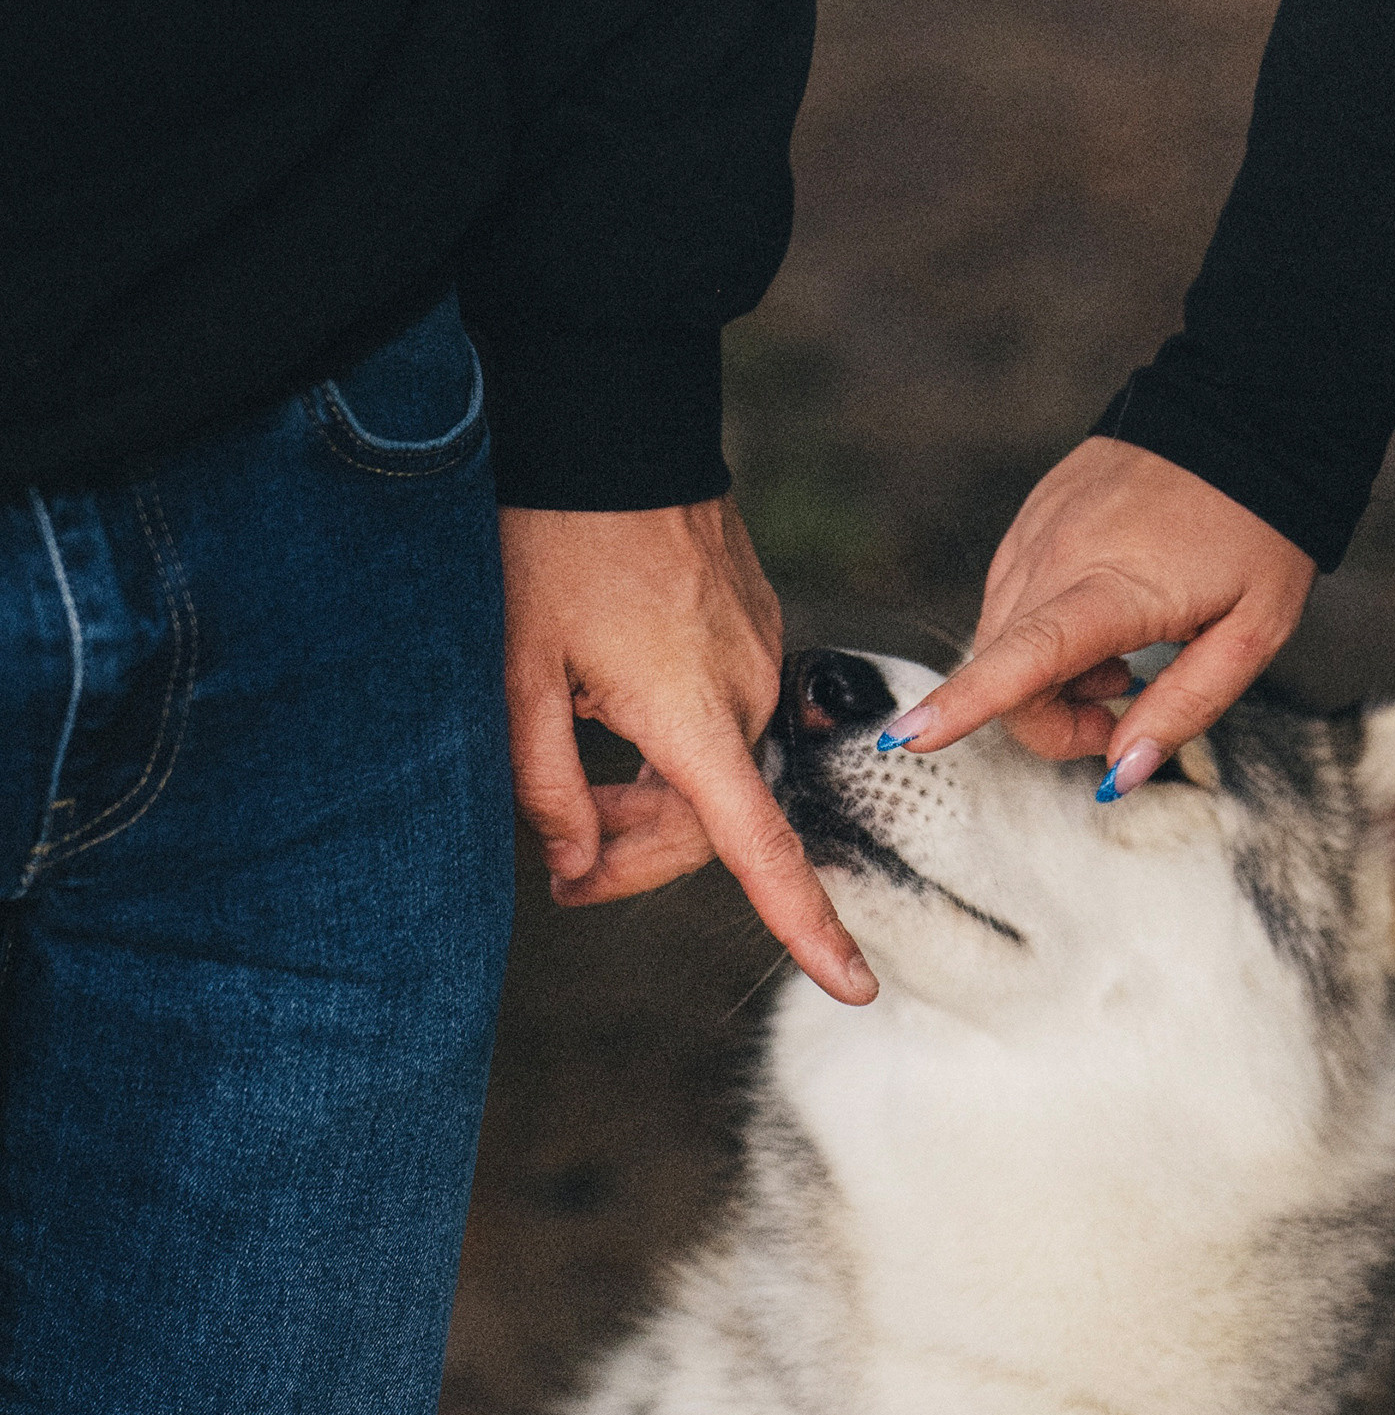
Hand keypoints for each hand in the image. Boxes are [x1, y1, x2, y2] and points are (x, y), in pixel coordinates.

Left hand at [499, 499, 875, 1003]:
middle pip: (712, 821)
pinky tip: (607, 713)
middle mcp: (745, 690)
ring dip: (648, 797)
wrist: (613, 429)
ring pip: (713, 771)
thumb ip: (548, 783)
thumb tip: (570, 863)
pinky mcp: (752, 627)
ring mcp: (756, 654)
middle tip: (556, 860)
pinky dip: (670, 744)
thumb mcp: (521, 673)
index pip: (759, 847)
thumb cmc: (553, 544)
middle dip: (635, 852)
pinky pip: (720, 716)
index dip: (805, 927)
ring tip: (569, 780)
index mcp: (694, 712)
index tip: (853, 986)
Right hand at [887, 438, 1315, 786]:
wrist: (1241, 420)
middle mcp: (1057, 556)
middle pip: (1007, 671)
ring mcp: (1037, 532)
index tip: (910, 733)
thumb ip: (1184, 708)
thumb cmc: (1256, 532)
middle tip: (1122, 710)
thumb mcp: (1252, 634)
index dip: (965, 703)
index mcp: (1113, 588)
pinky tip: (1101, 622)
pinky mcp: (1031, 517)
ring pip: (1002, 637)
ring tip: (1122, 661)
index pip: (1024, 657)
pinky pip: (1011, 597)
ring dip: (1047, 676)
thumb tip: (1119, 772)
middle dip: (1048, 720)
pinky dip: (1042, 633)